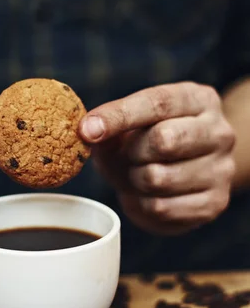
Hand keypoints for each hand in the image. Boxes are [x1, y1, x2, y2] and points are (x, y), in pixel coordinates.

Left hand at [80, 82, 235, 234]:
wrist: (184, 171)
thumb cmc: (149, 139)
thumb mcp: (129, 124)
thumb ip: (109, 124)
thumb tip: (89, 131)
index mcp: (198, 99)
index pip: (158, 103)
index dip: (118, 116)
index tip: (87, 129)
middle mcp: (219, 132)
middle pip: (163, 140)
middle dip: (130, 152)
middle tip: (124, 156)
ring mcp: (222, 169)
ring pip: (158, 178)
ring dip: (133, 180)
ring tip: (135, 175)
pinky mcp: (215, 203)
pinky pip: (161, 208)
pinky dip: (141, 203)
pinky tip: (145, 195)